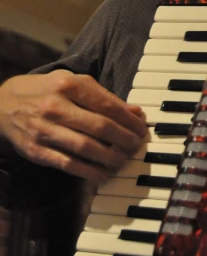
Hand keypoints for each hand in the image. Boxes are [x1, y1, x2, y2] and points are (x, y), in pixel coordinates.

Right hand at [0, 70, 147, 183]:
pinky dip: (90, 172)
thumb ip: (104, 97)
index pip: (108, 105)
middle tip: (136, 146)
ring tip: (123, 159)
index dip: (130, 120)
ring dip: (111, 157)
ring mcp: (45, 130)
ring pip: (87, 148)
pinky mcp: (37, 151)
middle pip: (101, 127)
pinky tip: (104, 173)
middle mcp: (56, 106)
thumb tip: (135, 112)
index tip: (142, 129)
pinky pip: (69, 165)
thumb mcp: (72, 82)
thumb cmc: (45, 91)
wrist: (1, 105)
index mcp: (68, 85)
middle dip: (125, 139)